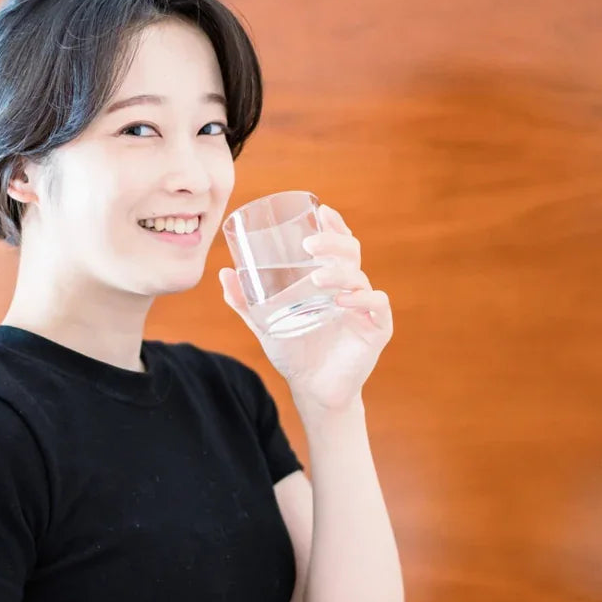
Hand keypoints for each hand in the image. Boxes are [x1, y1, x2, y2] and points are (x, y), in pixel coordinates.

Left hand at [218, 204, 393, 411]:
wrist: (312, 390)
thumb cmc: (294, 352)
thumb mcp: (265, 324)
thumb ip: (245, 302)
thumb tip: (223, 273)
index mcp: (330, 281)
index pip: (338, 245)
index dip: (335, 226)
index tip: (322, 211)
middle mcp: (350, 289)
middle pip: (351, 253)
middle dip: (335, 242)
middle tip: (311, 244)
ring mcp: (365, 308)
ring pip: (360, 278)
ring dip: (340, 274)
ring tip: (318, 278)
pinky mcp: (377, 329)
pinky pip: (377, 306)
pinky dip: (363, 300)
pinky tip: (344, 302)